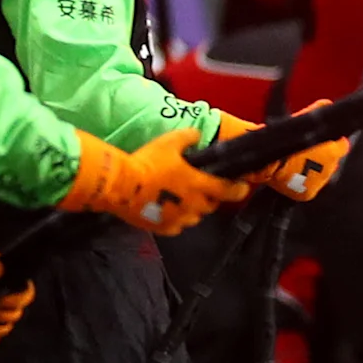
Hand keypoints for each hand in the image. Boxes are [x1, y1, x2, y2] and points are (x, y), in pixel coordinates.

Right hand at [61, 130, 250, 235]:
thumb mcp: (169, 142)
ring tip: (181, 198)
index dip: (238, 189)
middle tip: (201, 188)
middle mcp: (193, 205)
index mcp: (199, 184)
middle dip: (210, 197)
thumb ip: (188, 137)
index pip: (228, 190)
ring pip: (195, 217)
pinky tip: (167, 209)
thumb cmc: (147, 162)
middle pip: (211, 205)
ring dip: (193, 209)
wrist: (120, 185)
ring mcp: (179, 219)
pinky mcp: (163, 228)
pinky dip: (175, 219)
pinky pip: (177, 226)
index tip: (241, 187)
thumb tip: (197, 134)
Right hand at [214, 110, 351, 202]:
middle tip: (307, 152)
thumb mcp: (301, 119)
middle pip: (332, 161)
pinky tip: (295, 175)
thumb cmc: (281, 138)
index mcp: (333, 151)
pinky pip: (310, 187)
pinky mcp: (308, 193)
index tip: (324, 141)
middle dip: (323, 157)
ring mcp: (320, 182)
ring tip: (299, 163)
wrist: (266, 160)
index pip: (342, 146)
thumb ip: (317, 111)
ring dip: (315, 169)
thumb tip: (326, 104)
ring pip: (322, 174)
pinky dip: (305, 182)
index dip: (333, 143)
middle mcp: (330, 168)